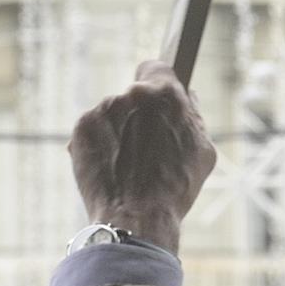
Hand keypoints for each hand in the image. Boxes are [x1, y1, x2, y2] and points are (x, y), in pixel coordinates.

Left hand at [67, 61, 216, 255]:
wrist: (136, 218)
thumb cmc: (176, 188)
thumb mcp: (203, 150)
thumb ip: (193, 117)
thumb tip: (187, 98)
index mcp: (165, 93)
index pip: (155, 67)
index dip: (155, 82)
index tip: (153, 97)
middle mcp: (131, 94)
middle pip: (133, 97)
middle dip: (137, 115)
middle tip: (144, 148)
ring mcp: (103, 110)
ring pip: (111, 116)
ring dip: (117, 133)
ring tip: (127, 166)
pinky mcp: (81, 128)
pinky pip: (92, 131)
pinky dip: (98, 146)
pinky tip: (109, 169)